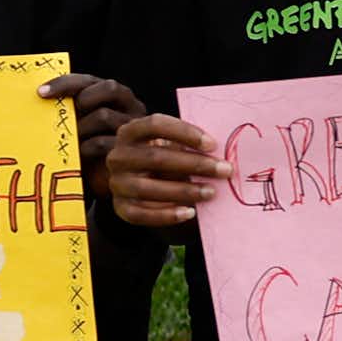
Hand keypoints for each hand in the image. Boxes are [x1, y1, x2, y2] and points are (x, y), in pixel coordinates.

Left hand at [39, 70, 143, 177]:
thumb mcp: (80, 123)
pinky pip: (103, 141)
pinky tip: (79, 155)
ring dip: (81, 127)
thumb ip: (70, 108)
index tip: (40, 92)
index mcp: (114, 95)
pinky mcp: (129, 149)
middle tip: (65, 117)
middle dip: (82, 100)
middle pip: (109, 88)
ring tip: (72, 140)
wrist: (105, 180)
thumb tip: (40, 96)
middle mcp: (130, 106)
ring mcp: (132, 126)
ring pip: (104, 115)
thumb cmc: (89, 148)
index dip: (65, 83)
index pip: (90, 80)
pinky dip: (85, 147)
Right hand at [105, 113, 222, 225]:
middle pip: (155, 158)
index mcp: (130, 132)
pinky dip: (167, 215)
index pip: (155, 125)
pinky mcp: (121, 208)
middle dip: (194, 164)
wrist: (143, 185)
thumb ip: (188, 145)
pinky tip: (190, 212)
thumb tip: (222, 152)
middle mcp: (118, 156)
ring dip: (184, 191)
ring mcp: (117, 183)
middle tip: (224, 170)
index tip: (213, 144)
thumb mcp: (171, 145)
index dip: (185, 133)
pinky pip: (142, 215)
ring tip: (211, 192)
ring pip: (148, 189)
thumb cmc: (165, 158)